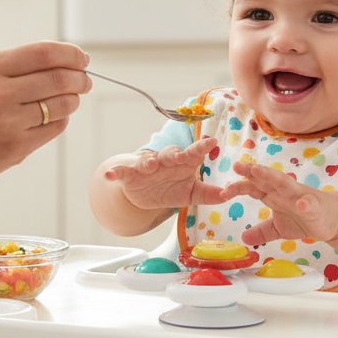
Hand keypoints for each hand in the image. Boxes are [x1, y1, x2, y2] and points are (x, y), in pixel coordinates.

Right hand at [0, 41, 90, 190]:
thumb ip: (17, 67)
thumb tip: (67, 61)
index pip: (43, 53)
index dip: (70, 54)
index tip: (82, 58)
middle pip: (59, 79)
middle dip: (80, 79)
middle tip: (85, 81)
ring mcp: (7, 122)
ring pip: (62, 105)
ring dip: (73, 100)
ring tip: (70, 100)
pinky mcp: (15, 147)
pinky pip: (54, 128)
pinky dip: (61, 120)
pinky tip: (53, 118)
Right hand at [104, 136, 226, 210]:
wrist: (146, 194)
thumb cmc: (172, 188)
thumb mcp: (191, 193)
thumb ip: (208, 194)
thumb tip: (228, 195)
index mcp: (183, 163)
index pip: (194, 153)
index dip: (202, 147)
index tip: (212, 142)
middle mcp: (165, 161)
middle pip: (170, 153)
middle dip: (175, 153)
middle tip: (180, 156)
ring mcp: (147, 167)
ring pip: (147, 160)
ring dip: (148, 161)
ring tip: (150, 164)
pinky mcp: (130, 175)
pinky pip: (122, 172)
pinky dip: (115, 172)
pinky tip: (109, 175)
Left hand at [220, 161, 337, 246]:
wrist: (331, 220)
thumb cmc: (304, 219)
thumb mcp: (278, 228)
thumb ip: (262, 231)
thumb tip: (243, 238)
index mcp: (274, 195)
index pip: (253, 188)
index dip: (239, 188)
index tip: (223, 191)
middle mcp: (284, 191)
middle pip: (265, 180)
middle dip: (251, 173)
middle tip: (236, 166)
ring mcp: (300, 197)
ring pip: (284, 183)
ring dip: (271, 176)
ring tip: (257, 171)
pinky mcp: (315, 207)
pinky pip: (309, 205)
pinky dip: (306, 204)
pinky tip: (301, 204)